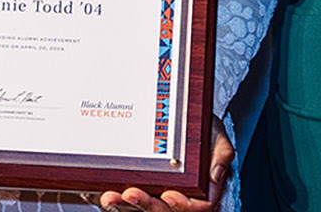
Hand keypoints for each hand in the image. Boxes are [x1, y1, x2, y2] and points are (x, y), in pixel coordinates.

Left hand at [98, 115, 232, 211]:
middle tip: (130, 194)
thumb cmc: (202, 130)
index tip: (169, 195)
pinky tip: (99, 192)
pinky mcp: (139, 191)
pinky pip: (125, 202)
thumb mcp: (216, 135)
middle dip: (146, 205)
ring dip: (123, 206)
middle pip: (164, 211)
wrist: (182, 118)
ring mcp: (157, 196)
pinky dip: (112, 199)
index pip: (198, 207)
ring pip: (141, 210)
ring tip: (109, 197)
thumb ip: (221, 152)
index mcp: (203, 192)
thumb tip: (215, 173)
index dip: (183, 205)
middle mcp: (179, 198)